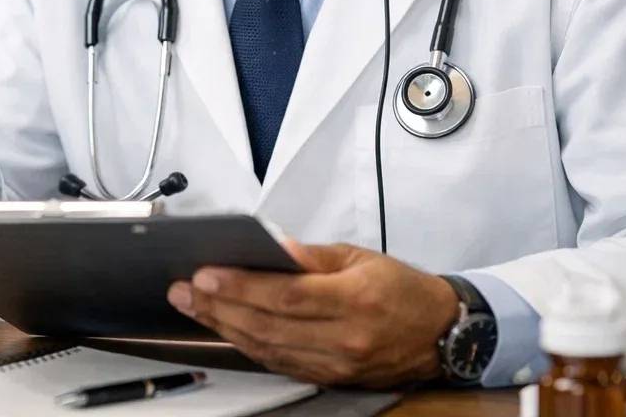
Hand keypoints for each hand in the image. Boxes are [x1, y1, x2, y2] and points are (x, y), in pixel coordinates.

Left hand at [167, 241, 458, 387]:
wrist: (442, 334)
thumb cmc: (403, 289)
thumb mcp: (360, 257)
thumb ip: (311, 256)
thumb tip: (273, 245)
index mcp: (354, 300)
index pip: (285, 296)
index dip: (240, 287)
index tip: (205, 275)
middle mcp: (344, 338)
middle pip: (268, 325)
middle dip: (218, 307)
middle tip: (183, 291)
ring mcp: (336, 365)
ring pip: (267, 348)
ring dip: (224, 327)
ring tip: (193, 307)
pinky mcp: (331, 379)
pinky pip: (279, 363)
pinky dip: (248, 346)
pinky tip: (225, 329)